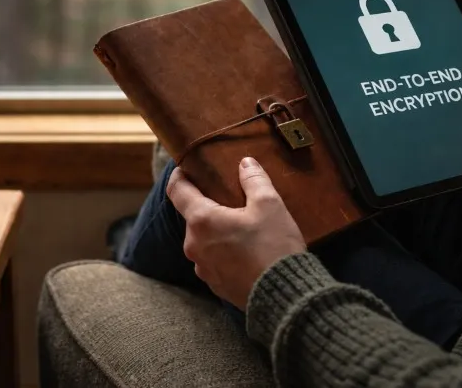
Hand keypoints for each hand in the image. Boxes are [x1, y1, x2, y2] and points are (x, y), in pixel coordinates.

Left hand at [166, 157, 306, 309]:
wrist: (285, 297)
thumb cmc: (274, 247)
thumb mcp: (269, 205)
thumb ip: (254, 180)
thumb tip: (245, 163)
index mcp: (202, 220)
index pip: (177, 190)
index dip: (179, 175)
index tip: (187, 168)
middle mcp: (194, 245)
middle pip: (193, 216)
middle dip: (208, 205)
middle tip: (231, 199)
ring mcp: (202, 268)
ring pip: (203, 239)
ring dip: (217, 230)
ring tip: (242, 227)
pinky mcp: (214, 284)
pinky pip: (213, 259)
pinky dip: (224, 251)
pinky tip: (246, 250)